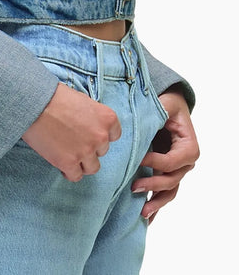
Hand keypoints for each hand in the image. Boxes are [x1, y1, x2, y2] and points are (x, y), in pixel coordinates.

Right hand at [21, 82, 121, 180]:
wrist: (34, 104)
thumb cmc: (55, 97)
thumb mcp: (82, 100)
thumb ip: (92, 115)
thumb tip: (90, 124)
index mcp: (107, 118)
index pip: (114, 135)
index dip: (100, 135)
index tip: (90, 133)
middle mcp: (100, 137)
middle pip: (101, 151)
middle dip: (89, 146)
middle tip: (73, 139)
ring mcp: (86, 152)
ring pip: (92, 167)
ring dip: (82, 162)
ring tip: (68, 153)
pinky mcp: (69, 163)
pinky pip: (76, 176)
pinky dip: (69, 171)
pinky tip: (61, 163)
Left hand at [132, 88, 199, 223]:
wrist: (169, 108)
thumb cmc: (168, 105)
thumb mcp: (165, 103)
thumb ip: (159, 110)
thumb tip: (146, 118)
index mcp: (188, 147)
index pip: (172, 161)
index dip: (156, 162)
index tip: (139, 159)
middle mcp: (185, 162)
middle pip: (171, 180)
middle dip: (153, 185)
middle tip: (134, 187)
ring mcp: (177, 171)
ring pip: (169, 192)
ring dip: (156, 203)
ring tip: (142, 213)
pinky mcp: (167, 174)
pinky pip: (164, 194)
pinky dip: (156, 206)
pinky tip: (146, 218)